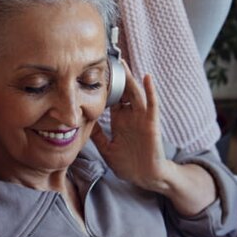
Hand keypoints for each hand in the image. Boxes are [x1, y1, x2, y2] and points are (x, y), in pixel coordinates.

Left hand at [92, 62, 170, 191]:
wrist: (146, 177)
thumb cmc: (129, 164)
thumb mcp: (108, 150)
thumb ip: (98, 137)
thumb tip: (84, 125)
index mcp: (120, 121)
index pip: (112, 99)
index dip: (104, 87)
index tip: (94, 73)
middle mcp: (130, 116)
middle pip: (123, 92)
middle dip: (117, 77)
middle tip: (108, 59)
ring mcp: (141, 118)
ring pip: (135, 94)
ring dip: (130, 78)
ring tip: (123, 64)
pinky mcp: (151, 123)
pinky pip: (152, 105)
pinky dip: (150, 91)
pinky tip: (147, 78)